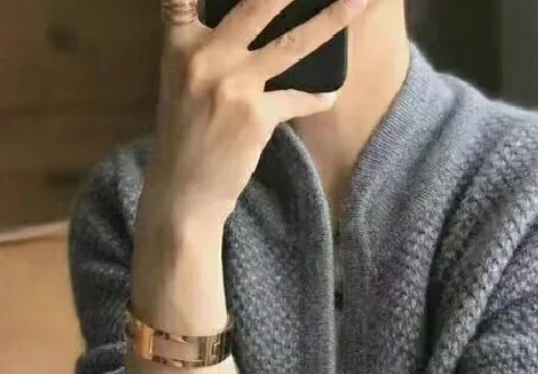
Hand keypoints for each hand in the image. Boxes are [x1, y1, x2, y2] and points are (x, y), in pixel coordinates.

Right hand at [141, 0, 372, 228]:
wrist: (183, 191)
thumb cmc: (188, 134)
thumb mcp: (182, 78)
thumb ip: (205, 41)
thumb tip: (255, 18)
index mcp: (181, 41)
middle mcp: (204, 55)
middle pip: (258, 2)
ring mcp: (231, 85)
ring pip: (290, 44)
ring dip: (330, 21)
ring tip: (357, 3)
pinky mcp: (255, 116)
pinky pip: (299, 97)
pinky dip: (318, 96)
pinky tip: (330, 94)